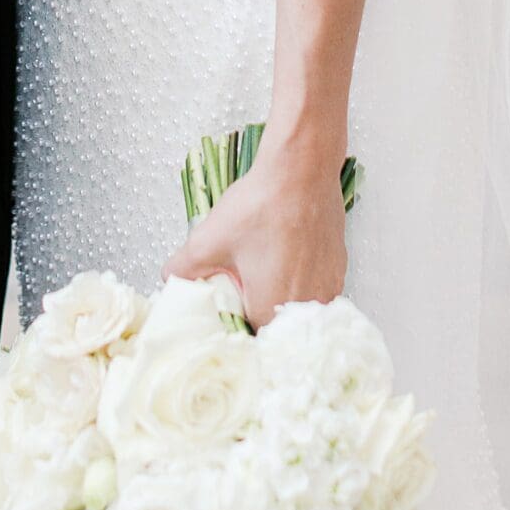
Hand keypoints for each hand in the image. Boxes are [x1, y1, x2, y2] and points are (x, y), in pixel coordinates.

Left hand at [163, 141, 346, 329]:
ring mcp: (328, 290)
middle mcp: (305, 309)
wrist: (302, 170)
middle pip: (275, 325)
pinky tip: (285, 254)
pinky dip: (300, 279)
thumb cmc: (261, 206)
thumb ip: (182, 269)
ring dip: (280, 295)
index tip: (227, 308)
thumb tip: (170, 279)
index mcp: (270, 312)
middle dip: (256, 310)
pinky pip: (315, 288)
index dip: (234, 325)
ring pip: (296, 307)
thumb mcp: (208, 240)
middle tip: (242, 284)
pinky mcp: (338, 269)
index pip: (250, 339)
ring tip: (263, 266)